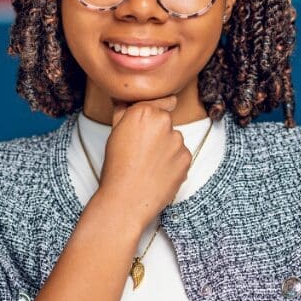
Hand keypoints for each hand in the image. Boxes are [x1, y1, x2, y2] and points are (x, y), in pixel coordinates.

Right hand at [94, 94, 192, 226]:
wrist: (126, 200)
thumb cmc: (116, 168)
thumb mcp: (114, 135)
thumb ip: (123, 113)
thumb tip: (125, 101)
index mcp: (144, 111)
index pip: (158, 102)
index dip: (150, 115)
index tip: (143, 127)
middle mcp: (164, 121)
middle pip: (165, 121)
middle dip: (157, 132)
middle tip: (140, 151)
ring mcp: (178, 140)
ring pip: (173, 140)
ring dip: (165, 148)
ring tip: (148, 165)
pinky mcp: (187, 158)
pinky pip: (180, 156)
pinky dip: (172, 163)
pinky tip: (157, 173)